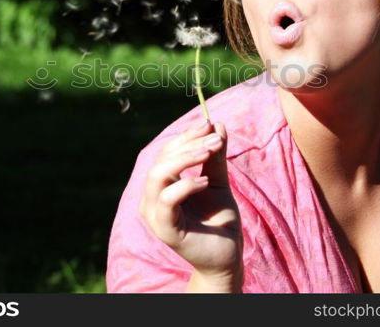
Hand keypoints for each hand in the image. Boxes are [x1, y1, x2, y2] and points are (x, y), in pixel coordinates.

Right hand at [139, 119, 243, 277]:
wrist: (227, 256)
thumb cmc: (219, 220)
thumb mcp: (218, 181)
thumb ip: (215, 156)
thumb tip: (217, 124)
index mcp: (161, 185)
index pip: (167, 151)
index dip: (187, 135)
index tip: (209, 123)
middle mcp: (152, 198)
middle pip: (162, 159)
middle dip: (189, 144)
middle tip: (215, 138)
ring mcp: (155, 214)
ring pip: (159, 175)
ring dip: (186, 158)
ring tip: (211, 152)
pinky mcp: (164, 229)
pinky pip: (167, 200)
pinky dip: (186, 185)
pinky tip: (205, 182)